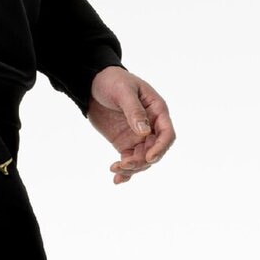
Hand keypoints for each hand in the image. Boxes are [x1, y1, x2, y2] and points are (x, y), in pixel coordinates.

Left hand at [86, 66, 174, 184]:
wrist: (92, 83)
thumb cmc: (112, 80)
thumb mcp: (123, 91)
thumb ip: (134, 110)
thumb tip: (145, 132)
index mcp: (157, 110)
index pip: (167, 133)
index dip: (161, 147)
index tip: (149, 157)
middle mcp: (151, 126)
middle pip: (155, 151)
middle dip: (142, 160)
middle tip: (124, 163)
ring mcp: (139, 136)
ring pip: (143, 159)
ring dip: (132, 168)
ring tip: (115, 169)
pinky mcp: (125, 143)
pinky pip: (130, 160)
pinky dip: (125, 171)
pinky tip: (117, 179)